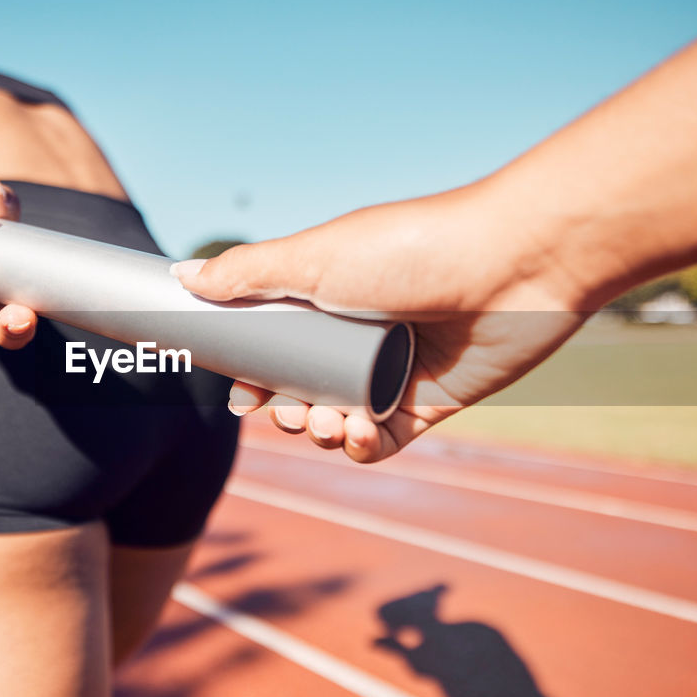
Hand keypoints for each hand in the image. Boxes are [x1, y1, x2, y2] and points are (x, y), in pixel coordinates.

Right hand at [171, 182, 592, 461]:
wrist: (514, 266)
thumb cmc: (412, 249)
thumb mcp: (315, 257)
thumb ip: (247, 274)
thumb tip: (182, 277)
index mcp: (328, 294)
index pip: (274, 345)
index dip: (252, 376)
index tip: (240, 394)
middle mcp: (358, 333)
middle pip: (301, 389)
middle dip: (284, 411)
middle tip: (286, 412)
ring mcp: (394, 369)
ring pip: (337, 419)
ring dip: (320, 431)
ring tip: (329, 421)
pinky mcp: (431, 402)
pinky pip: (384, 441)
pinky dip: (362, 447)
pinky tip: (357, 438)